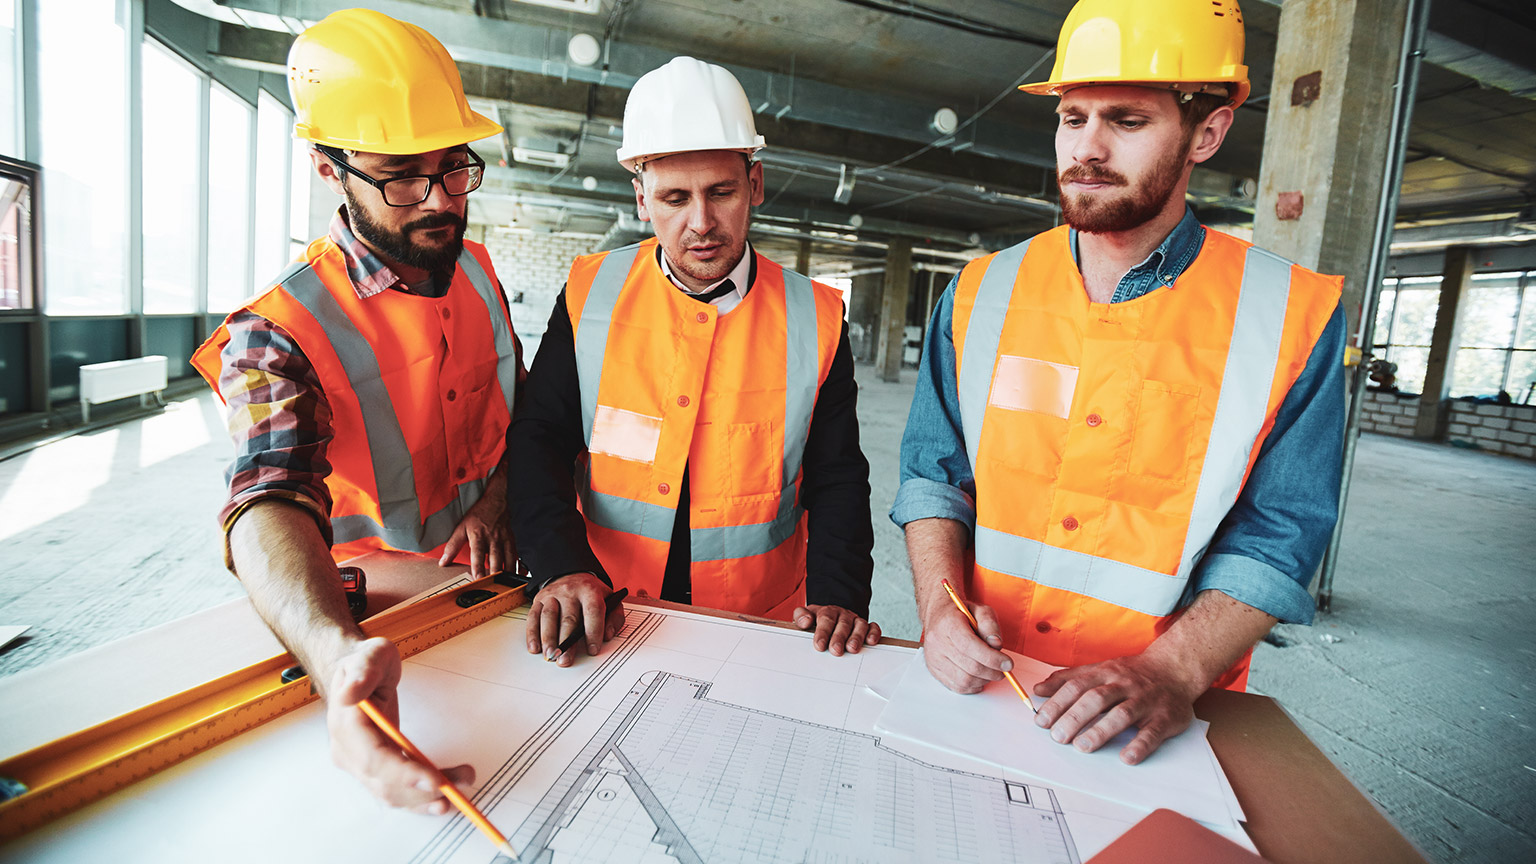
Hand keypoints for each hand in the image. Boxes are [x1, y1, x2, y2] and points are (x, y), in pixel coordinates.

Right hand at [324, 637, 474, 812]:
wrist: (361, 675)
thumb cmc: (367, 663)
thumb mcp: (370, 654)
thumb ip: (363, 671)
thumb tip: (351, 692)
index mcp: (346, 725)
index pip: (373, 758)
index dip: (403, 773)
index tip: (434, 779)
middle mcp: (349, 751)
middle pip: (385, 783)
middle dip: (424, 789)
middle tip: (461, 782)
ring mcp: (360, 763)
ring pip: (393, 792)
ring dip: (427, 797)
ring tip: (460, 788)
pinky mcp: (376, 768)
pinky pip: (398, 790)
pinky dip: (421, 797)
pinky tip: (443, 797)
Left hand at [439, 477, 510, 576]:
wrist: (495, 501)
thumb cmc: (478, 515)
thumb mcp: (461, 528)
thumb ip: (452, 546)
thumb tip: (443, 562)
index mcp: (478, 536)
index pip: (477, 555)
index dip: (478, 567)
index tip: (478, 579)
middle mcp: (492, 538)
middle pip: (495, 559)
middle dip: (495, 573)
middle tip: (494, 586)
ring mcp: (504, 539)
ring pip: (507, 558)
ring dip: (507, 572)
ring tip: (506, 584)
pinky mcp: (512, 540)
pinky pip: (515, 555)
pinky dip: (517, 565)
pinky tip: (517, 574)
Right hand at [525, 573, 624, 666]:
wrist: (572, 574)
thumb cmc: (591, 593)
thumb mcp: (610, 599)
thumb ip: (614, 618)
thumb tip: (607, 635)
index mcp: (590, 591)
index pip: (593, 611)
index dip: (593, 632)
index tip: (593, 650)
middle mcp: (570, 591)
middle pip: (568, 618)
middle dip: (566, 642)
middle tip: (565, 660)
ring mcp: (552, 595)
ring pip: (549, 617)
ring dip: (548, 639)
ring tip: (550, 656)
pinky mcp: (539, 599)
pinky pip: (533, 617)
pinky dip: (532, 634)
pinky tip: (535, 648)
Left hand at [792, 605, 881, 655]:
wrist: (832, 615)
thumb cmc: (817, 621)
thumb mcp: (806, 615)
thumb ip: (801, 617)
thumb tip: (805, 621)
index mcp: (827, 612)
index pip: (826, 619)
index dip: (823, 632)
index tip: (819, 645)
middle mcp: (843, 615)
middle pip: (843, 624)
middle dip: (839, 638)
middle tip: (836, 650)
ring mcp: (855, 620)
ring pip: (859, 625)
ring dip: (857, 637)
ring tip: (852, 649)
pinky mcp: (866, 626)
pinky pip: (872, 627)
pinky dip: (873, 633)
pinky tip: (871, 642)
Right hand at [920, 599, 1010, 693]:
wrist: (939, 617)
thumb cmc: (960, 614)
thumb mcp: (980, 610)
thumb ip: (990, 624)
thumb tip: (996, 644)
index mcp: (948, 624)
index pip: (969, 646)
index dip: (992, 658)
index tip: (1008, 664)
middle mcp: (936, 642)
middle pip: (969, 666)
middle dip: (992, 672)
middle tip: (1004, 669)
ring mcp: (933, 658)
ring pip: (964, 680)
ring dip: (984, 680)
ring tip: (992, 671)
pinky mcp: (934, 670)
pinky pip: (957, 686)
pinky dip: (973, 686)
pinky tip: (980, 677)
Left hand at [1031, 652, 1201, 764]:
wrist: (1176, 668)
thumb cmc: (1132, 673)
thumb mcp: (1099, 669)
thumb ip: (1069, 679)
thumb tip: (1038, 690)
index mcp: (1106, 673)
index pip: (1077, 687)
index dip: (1058, 703)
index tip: (1041, 721)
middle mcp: (1124, 685)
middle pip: (1096, 699)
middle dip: (1075, 718)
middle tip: (1058, 737)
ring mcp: (1145, 701)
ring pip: (1122, 714)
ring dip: (1101, 731)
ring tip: (1082, 747)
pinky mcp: (1165, 717)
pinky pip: (1153, 732)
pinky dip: (1140, 745)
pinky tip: (1127, 757)